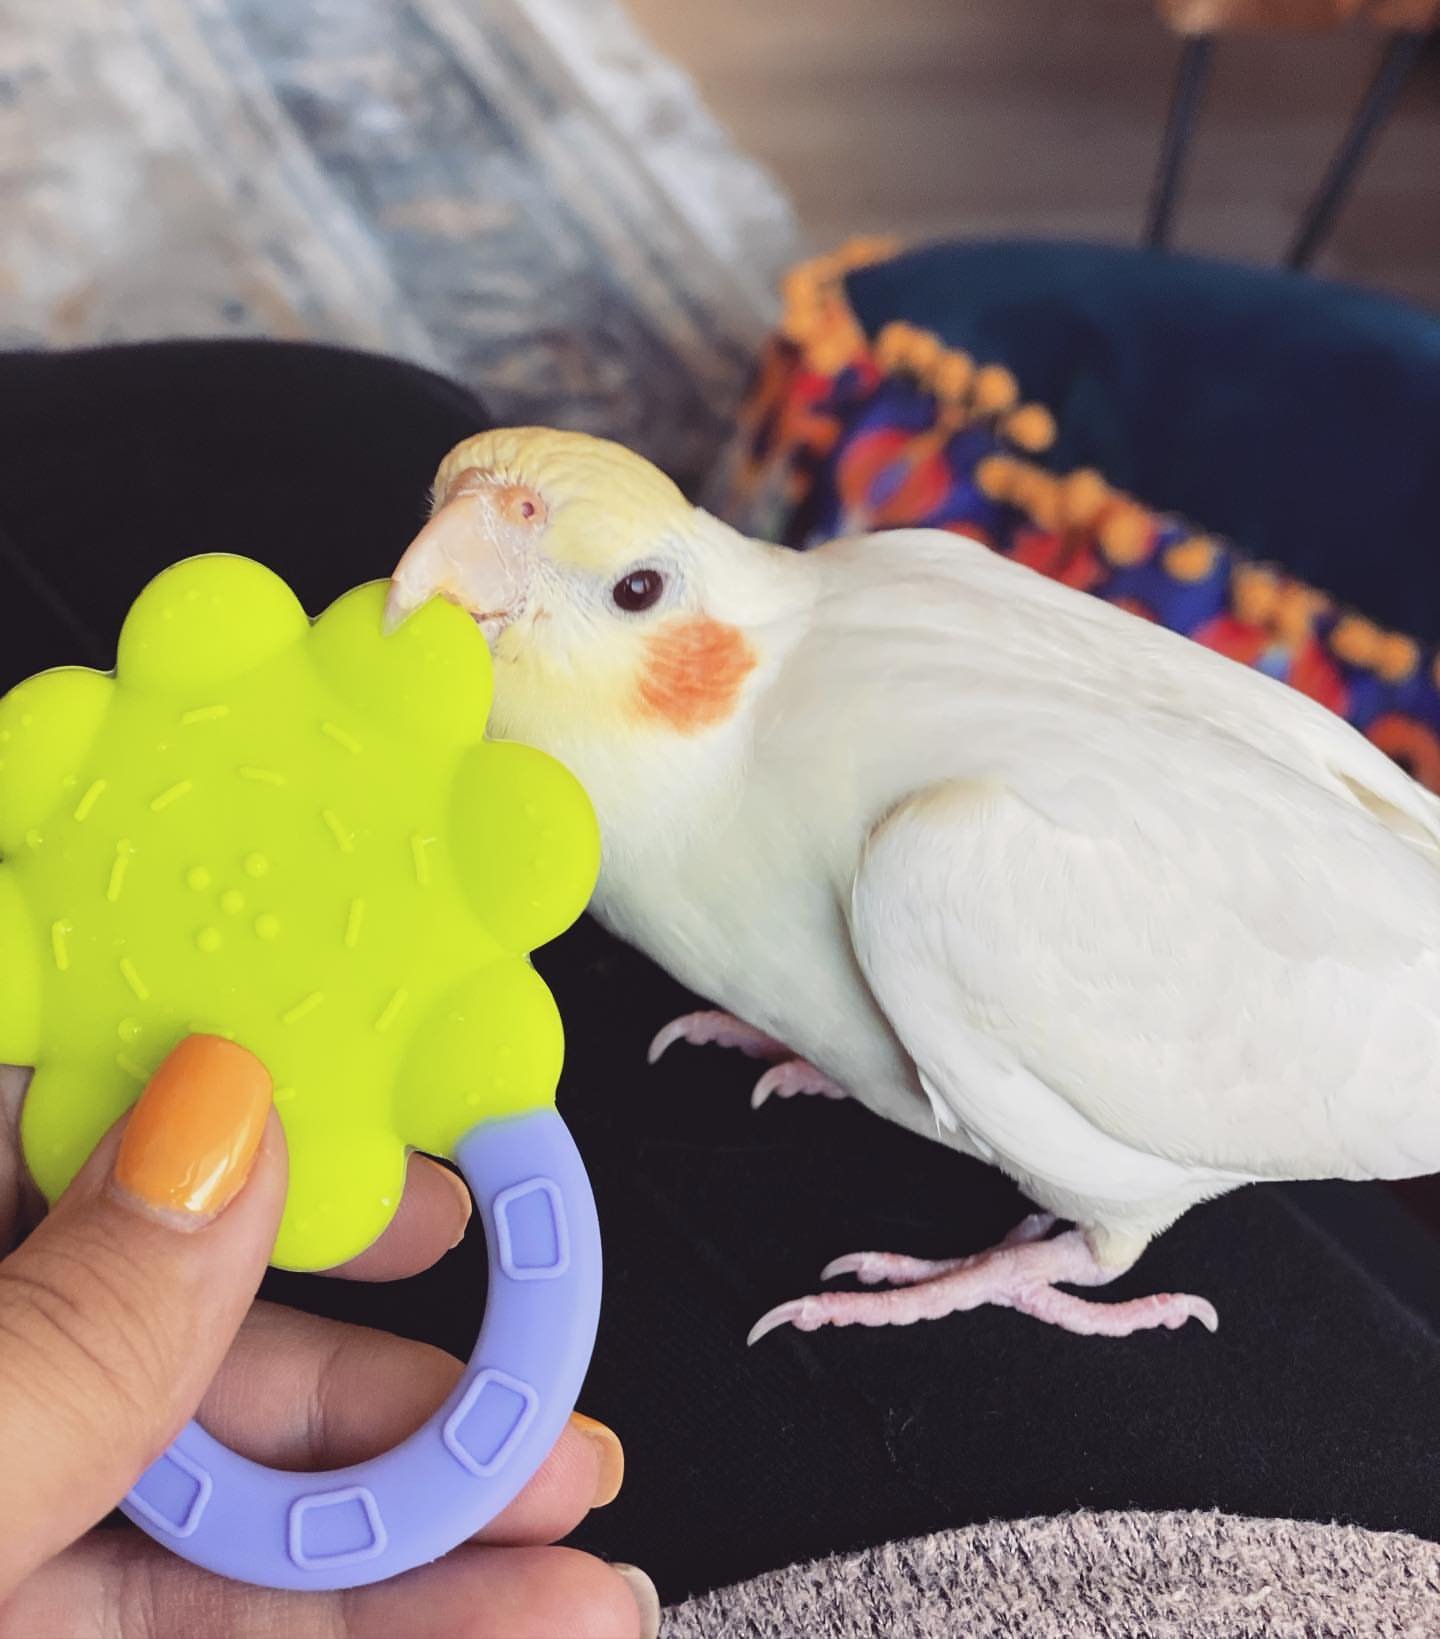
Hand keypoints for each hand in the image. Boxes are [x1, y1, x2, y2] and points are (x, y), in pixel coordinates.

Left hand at [0, 1038, 656, 1637]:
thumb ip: (71, 1325)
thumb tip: (230, 1117)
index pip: (89, 1114)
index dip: (265, 1100)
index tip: (417, 1129)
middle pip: (194, 1312)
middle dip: (388, 1356)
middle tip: (534, 1363)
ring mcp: (4, 1500)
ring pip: (226, 1483)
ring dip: (417, 1509)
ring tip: (568, 1534)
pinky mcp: (32, 1627)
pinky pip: (205, 1608)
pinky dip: (357, 1611)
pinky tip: (497, 1615)